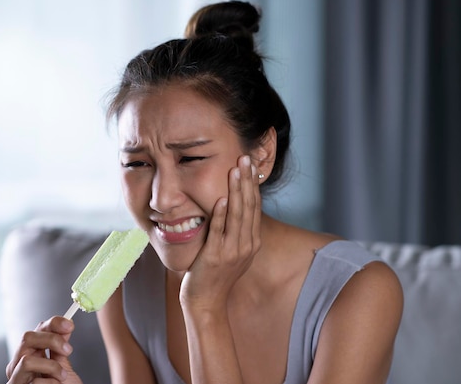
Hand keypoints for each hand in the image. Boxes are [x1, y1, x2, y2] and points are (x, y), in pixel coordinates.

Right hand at [6, 316, 82, 383]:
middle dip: (51, 339)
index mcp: (32, 354)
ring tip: (62, 377)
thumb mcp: (63, 368)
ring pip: (26, 359)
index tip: (70, 325)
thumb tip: (66, 326)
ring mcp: (16, 378)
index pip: (37, 329)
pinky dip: (48, 383)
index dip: (53, 323)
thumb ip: (60, 349)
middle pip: (27, 337)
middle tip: (68, 350)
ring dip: (50, 366)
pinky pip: (31, 381)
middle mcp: (19, 364)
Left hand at [180, 154, 261, 312]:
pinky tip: (222, 198)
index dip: (252, 184)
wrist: (206, 301)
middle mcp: (246, 245)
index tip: (250, 165)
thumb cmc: (214, 275)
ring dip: (237, 190)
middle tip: (246, 158)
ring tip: (235, 170)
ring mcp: (232, 251)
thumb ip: (234, 231)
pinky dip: (221, 214)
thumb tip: (231, 206)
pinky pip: (220, 231)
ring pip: (237, 215)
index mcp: (251, 242)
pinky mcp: (215, 256)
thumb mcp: (231, 251)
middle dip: (247, 180)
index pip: (254, 206)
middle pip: (249, 206)